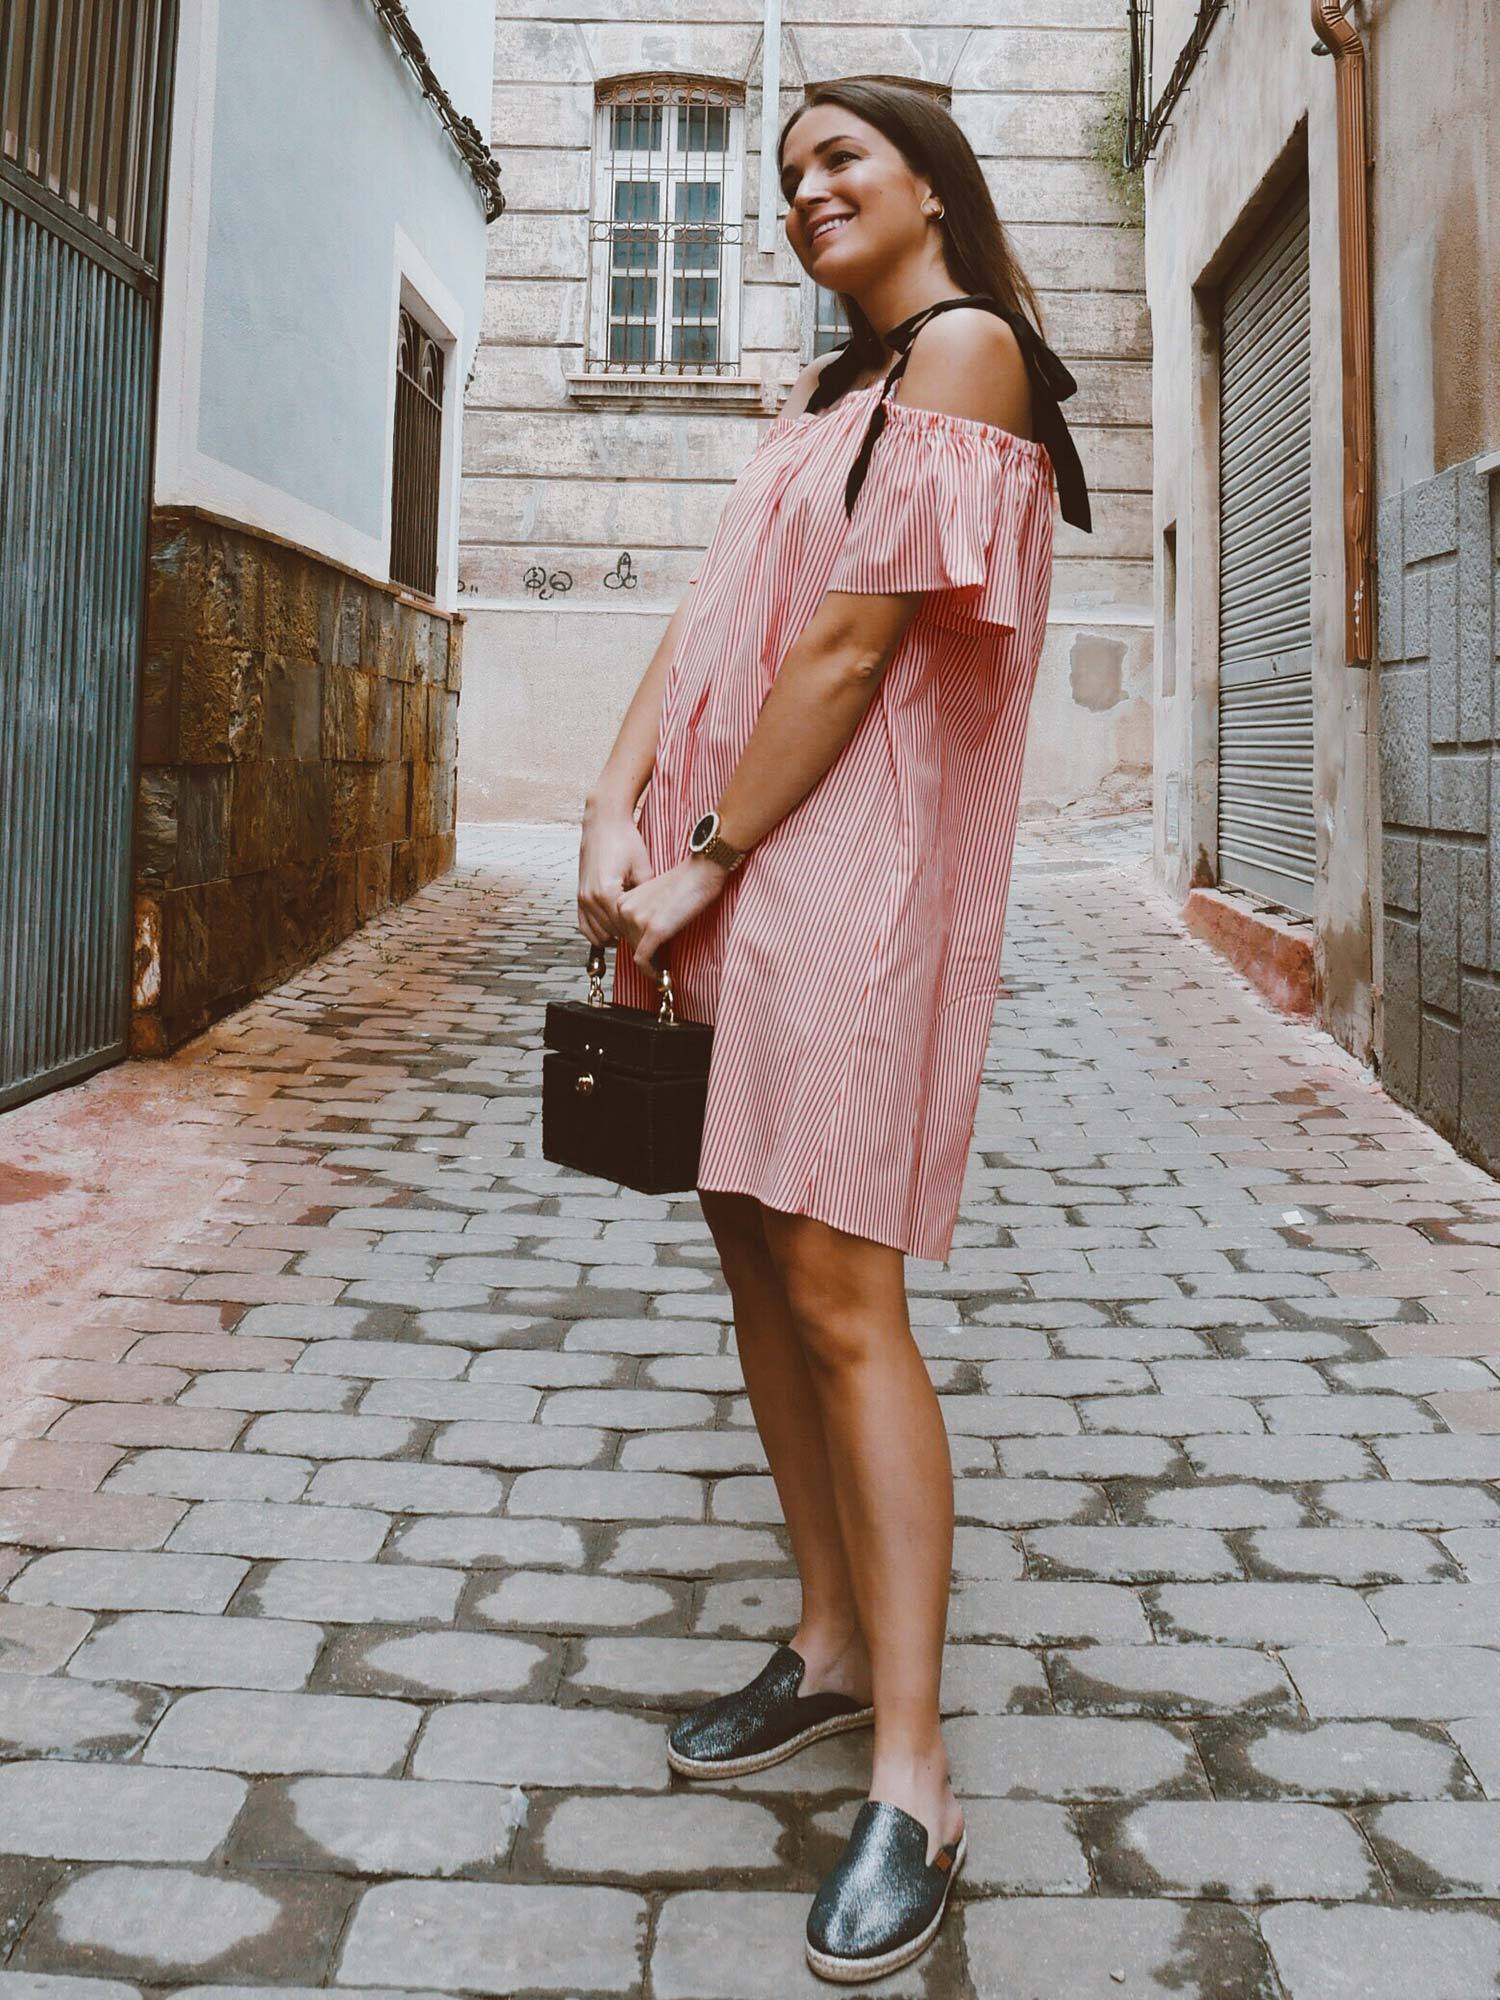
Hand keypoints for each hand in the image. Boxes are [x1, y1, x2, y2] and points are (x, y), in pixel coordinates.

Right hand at [578, 810, 653, 945]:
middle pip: (611, 933)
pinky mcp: (579, 895)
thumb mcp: (644, 868)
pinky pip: (585, 926)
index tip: (654, 941)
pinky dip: (598, 933)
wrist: (603, 823)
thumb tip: (654, 918)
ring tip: (632, 934)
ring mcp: (582, 898)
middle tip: (646, 941)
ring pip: (597, 934)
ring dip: (613, 936)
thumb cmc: (625, 841)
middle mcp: (589, 899)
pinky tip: (614, 931)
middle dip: (629, 938)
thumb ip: (647, 896)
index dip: (640, 935)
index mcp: (606, 893)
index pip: (624, 927)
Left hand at [617, 857, 728, 974]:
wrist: (700, 873)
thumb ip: (641, 916)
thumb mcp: (652, 898)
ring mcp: (638, 920)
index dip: (638, 944)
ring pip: (638, 953)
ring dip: (651, 963)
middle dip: (646, 954)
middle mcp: (624, 910)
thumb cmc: (683, 883)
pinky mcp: (654, 930)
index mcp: (622, 900)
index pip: (623, 933)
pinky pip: (644, 960)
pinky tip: (661, 976)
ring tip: (664, 968)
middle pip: (630, 944)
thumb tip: (644, 942)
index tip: (650, 954)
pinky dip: (651, 971)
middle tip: (661, 963)